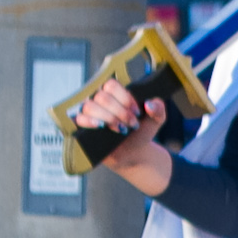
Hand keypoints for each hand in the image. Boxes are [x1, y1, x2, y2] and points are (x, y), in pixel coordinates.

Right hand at [72, 78, 173, 192]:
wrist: (134, 153)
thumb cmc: (141, 133)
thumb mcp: (155, 120)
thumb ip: (159, 109)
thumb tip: (151, 103)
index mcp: (114, 94)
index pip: (111, 85)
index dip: (125, 98)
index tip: (137, 112)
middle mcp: (99, 101)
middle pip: (102, 97)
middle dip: (120, 112)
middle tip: (132, 124)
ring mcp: (89, 113)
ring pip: (90, 106)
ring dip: (109, 118)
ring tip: (122, 129)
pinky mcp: (82, 127)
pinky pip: (78, 118)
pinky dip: (89, 121)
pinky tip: (101, 126)